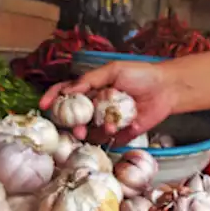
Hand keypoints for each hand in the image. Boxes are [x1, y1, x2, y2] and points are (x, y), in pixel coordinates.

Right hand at [39, 61, 178, 144]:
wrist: (165, 89)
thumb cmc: (140, 75)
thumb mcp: (113, 71)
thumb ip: (91, 80)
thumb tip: (69, 90)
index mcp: (91, 88)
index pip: (66, 93)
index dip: (53, 98)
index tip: (43, 105)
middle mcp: (95, 105)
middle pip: (74, 116)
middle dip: (70, 123)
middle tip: (75, 127)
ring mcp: (106, 120)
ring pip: (88, 130)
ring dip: (90, 131)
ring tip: (103, 127)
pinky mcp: (119, 132)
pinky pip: (107, 139)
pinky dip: (108, 136)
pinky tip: (115, 130)